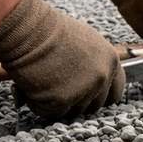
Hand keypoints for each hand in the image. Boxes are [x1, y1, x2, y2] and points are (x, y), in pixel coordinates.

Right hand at [0, 0, 123, 118]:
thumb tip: (89, 85)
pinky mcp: (63, 100)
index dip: (100, 97)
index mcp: (111, 61)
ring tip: (41, 82)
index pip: (115, 93)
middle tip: (57, 88)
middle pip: (94, 105)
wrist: (27, 28)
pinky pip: (52, 113)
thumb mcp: (84, 42)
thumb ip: (93, 64)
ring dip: (56, 102)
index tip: (89, 97)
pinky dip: (38, 105)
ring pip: (73, 111)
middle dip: (77, 101)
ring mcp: (84, 90)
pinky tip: (30, 88)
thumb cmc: (49, 31)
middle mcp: (102, 77)